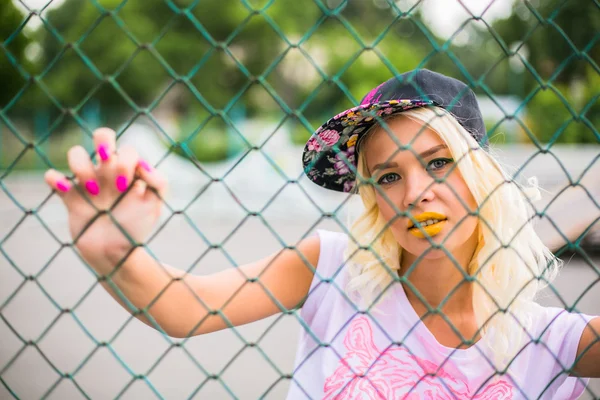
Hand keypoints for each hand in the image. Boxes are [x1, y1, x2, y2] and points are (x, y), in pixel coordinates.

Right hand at [44, 128, 167, 273]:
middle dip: (103, 141)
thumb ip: (159, 183)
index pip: (128, 149)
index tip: (127, 187)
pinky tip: (66, 191)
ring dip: (81, 166)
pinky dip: (55, 179)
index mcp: (129, 171)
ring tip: (93, 191)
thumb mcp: (155, 206)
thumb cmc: (137, 227)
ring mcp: (88, 181)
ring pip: (75, 152)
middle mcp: (108, 171)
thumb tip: (144, 166)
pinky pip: (53, 176)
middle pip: (102, 135)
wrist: (116, 255)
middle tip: (106, 161)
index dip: (127, 162)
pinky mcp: (69, 196)